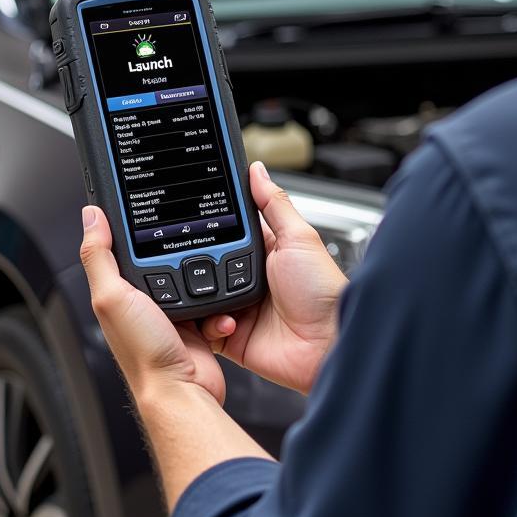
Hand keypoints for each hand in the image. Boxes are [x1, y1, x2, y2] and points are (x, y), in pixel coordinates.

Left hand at [79, 206, 227, 405]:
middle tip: (191, 246)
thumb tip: (91, 217)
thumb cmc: (143, 352)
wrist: (181, 389)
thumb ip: (99, 256)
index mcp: (119, 291)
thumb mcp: (112, 297)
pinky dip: (221, 302)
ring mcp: (173, 311)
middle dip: (182, 252)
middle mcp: (144, 300)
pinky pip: (216, 298)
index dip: (134, 226)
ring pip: (196, 275)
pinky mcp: (199, 321)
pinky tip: (217, 308)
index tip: (150, 207)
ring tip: (206, 281)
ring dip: (207, 278)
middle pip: (165, 257)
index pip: (124, 246)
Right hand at [201, 162, 347, 395]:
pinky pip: (203, 328)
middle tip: (204, 261)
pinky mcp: (232, 336)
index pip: (228, 230)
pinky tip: (226, 320)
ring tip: (216, 292)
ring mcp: (240, 307)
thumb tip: (257, 171)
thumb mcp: (300, 238)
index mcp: (266, 250)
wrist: (327, 345)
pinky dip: (207, 324)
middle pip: (206, 262)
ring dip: (202, 294)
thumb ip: (275, 204)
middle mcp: (249, 278)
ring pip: (200, 295)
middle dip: (198, 262)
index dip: (210, 224)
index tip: (190, 214)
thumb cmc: (324, 292)